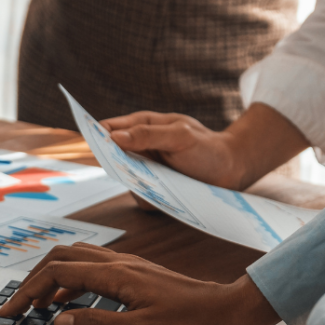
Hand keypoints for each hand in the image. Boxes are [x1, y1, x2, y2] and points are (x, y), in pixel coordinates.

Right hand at [0, 244, 279, 324]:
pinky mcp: (136, 273)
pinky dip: (71, 280)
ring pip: (75, 259)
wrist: (228, 312)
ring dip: (51, 278)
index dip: (28, 291)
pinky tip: (69, 302)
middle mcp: (118, 263)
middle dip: (33, 281)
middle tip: (16, 307)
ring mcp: (127, 265)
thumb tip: (57, 319)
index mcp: (115, 274)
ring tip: (37, 305)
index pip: (56, 273)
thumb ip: (95, 322)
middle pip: (60, 258)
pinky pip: (92, 267)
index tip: (11, 312)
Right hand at [101, 111, 245, 189]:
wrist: (230, 171)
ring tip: (161, 181)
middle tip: (137, 168)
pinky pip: (139, 197)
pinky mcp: (152, 190)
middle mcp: (139, 148)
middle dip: (117, 165)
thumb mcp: (179, 135)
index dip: (97, 135)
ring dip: (137, 184)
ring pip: (124, 179)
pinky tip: (168, 195)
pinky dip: (150, 199)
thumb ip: (147, 134)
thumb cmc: (206, 147)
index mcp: (142, 126)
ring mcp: (144, 170)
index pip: (108, 128)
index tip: (94, 144)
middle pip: (111, 156)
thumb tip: (114, 137)